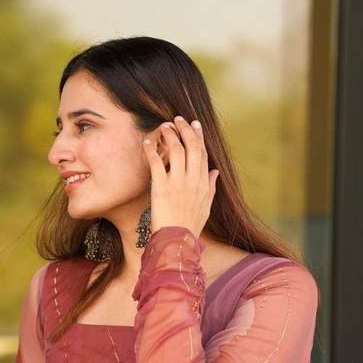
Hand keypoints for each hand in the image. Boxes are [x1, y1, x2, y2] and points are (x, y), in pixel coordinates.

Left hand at [142, 115, 218, 239]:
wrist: (177, 242)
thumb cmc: (190, 227)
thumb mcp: (205, 208)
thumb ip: (211, 188)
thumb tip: (215, 172)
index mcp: (204, 184)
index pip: (203, 154)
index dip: (198, 137)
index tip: (194, 125)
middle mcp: (193, 180)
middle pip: (192, 147)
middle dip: (185, 129)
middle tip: (177, 119)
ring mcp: (178, 183)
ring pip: (176, 150)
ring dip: (170, 135)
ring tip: (163, 126)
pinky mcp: (162, 188)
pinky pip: (157, 163)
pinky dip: (152, 150)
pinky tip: (148, 142)